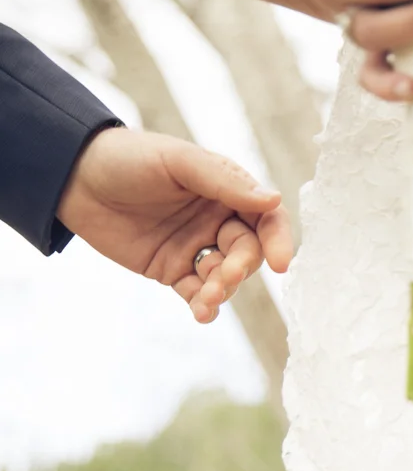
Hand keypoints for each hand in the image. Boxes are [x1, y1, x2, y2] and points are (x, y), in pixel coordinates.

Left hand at [56, 128, 293, 322]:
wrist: (72, 178)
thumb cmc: (129, 158)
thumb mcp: (179, 162)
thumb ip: (225, 183)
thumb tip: (273, 200)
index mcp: (227, 191)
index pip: (266, 217)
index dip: (278, 239)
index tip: (281, 262)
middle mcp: (217, 220)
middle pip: (248, 252)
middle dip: (241, 268)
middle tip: (224, 276)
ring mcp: (196, 247)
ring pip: (225, 276)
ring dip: (223, 290)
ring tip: (206, 298)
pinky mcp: (173, 270)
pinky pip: (197, 292)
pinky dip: (204, 305)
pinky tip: (202, 312)